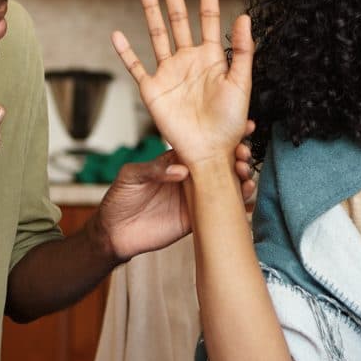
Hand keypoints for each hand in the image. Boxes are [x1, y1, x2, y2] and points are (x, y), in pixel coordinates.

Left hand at [91, 122, 256, 260]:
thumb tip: (181, 170)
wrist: (114, 233)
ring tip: (246, 171)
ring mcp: (195, 197)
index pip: (202, 144)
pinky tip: (247, 194)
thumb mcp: (131, 176)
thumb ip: (153, 169)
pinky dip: (238, 201)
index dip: (219, 136)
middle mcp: (189, 177)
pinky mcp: (198, 218)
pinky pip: (222, 209)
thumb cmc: (119, 198)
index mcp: (175, 161)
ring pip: (226, 183)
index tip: (240, 127)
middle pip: (220, 162)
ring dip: (241, 175)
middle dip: (237, 154)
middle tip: (244, 151)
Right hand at [111, 0, 252, 169]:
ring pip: (157, 35)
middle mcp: (188, 61)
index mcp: (212, 58)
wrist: (209, 153)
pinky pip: (136, 67)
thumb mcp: (241, 84)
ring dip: (151, 11)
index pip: (209, 19)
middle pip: (178, 20)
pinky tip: (117, 35)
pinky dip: (125, 52)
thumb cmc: (229, 123)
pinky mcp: (152, 90)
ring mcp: (168, 73)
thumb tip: (244, 17)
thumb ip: (243, 51)